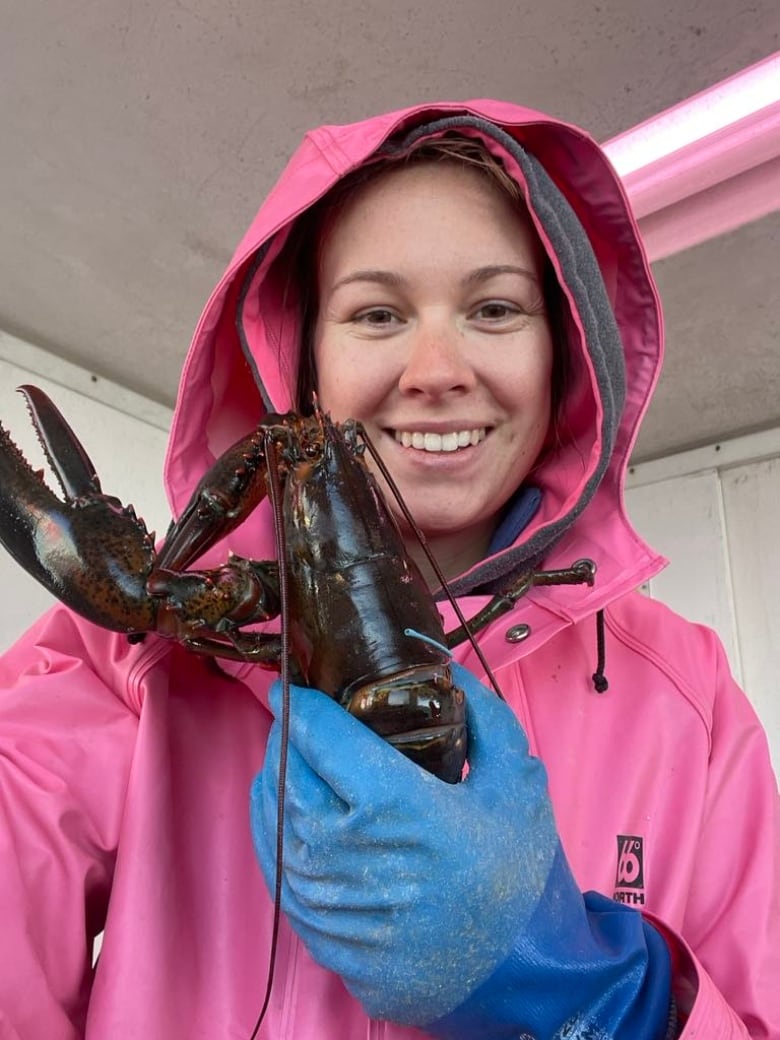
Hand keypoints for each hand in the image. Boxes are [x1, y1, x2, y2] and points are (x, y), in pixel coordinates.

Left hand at [250, 664, 560, 1023]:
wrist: (520, 976)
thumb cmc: (516, 875)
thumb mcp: (518, 784)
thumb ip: (483, 718)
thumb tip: (445, 672)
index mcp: (399, 809)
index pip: (322, 740)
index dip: (298, 707)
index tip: (289, 689)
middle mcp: (352, 856)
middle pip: (287, 778)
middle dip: (284, 740)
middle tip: (295, 722)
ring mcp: (331, 906)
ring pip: (274, 825)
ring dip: (275, 784)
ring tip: (291, 762)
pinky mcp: (324, 940)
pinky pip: (279, 873)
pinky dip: (276, 833)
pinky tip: (290, 815)